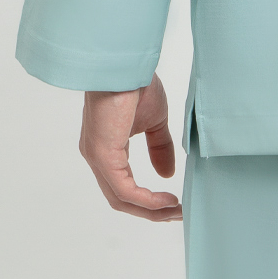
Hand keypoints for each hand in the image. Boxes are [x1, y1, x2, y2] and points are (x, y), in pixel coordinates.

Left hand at [78, 75, 181, 220]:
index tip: (175, 204)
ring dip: (151, 210)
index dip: (149, 201)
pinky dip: (147, 200)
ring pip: (121, 199)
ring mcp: (97, 158)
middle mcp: (97, 157)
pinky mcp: (102, 155)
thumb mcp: (155, 122)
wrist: (125, 64)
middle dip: (152, 212)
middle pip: (122, 199)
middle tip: (179, 214)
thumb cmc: (135, 84)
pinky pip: (124, 190)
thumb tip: (167, 174)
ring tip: (177, 210)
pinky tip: (167, 200)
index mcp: (107, 149)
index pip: (124, 187)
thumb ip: (160, 148)